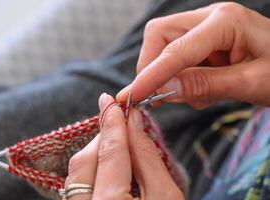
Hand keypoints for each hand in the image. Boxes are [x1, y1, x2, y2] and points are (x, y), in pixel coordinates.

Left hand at [63, 93, 183, 199]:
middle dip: (102, 138)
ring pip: (76, 174)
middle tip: (118, 123)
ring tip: (118, 146)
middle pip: (84, 161)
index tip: (110, 100)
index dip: (112, 123)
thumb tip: (134, 121)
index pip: (110, 153)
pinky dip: (92, 171)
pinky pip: (77, 186)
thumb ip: (147, 157)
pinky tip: (109, 168)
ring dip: (96, 154)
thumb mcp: (166, 195)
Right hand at [117, 2, 269, 108]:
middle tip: (161, 97)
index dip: (151, 74)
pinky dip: (180, 79)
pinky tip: (203, 89)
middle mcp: (209, 18)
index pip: (175, 48)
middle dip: (153, 68)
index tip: (133, 96)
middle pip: (159, 36)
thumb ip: (204, 85)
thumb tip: (163, 90)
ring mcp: (204, 28)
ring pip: (163, 47)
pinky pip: (176, 58)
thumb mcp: (250, 83)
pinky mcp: (201, 41)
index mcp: (225, 21)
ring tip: (199, 95)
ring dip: (169, 76)